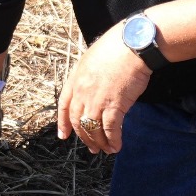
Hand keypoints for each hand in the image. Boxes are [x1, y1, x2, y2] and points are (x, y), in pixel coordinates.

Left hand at [56, 22, 151, 153]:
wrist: (131, 46)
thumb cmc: (116, 48)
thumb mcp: (91, 59)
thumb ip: (88, 76)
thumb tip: (94, 88)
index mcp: (75, 80)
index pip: (64, 105)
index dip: (63, 122)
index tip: (64, 135)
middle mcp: (82, 92)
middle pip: (78, 121)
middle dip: (84, 137)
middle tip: (91, 148)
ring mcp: (96, 100)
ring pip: (92, 129)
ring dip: (99, 142)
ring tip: (105, 150)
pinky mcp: (114, 106)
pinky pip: (110, 129)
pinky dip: (113, 140)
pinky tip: (116, 146)